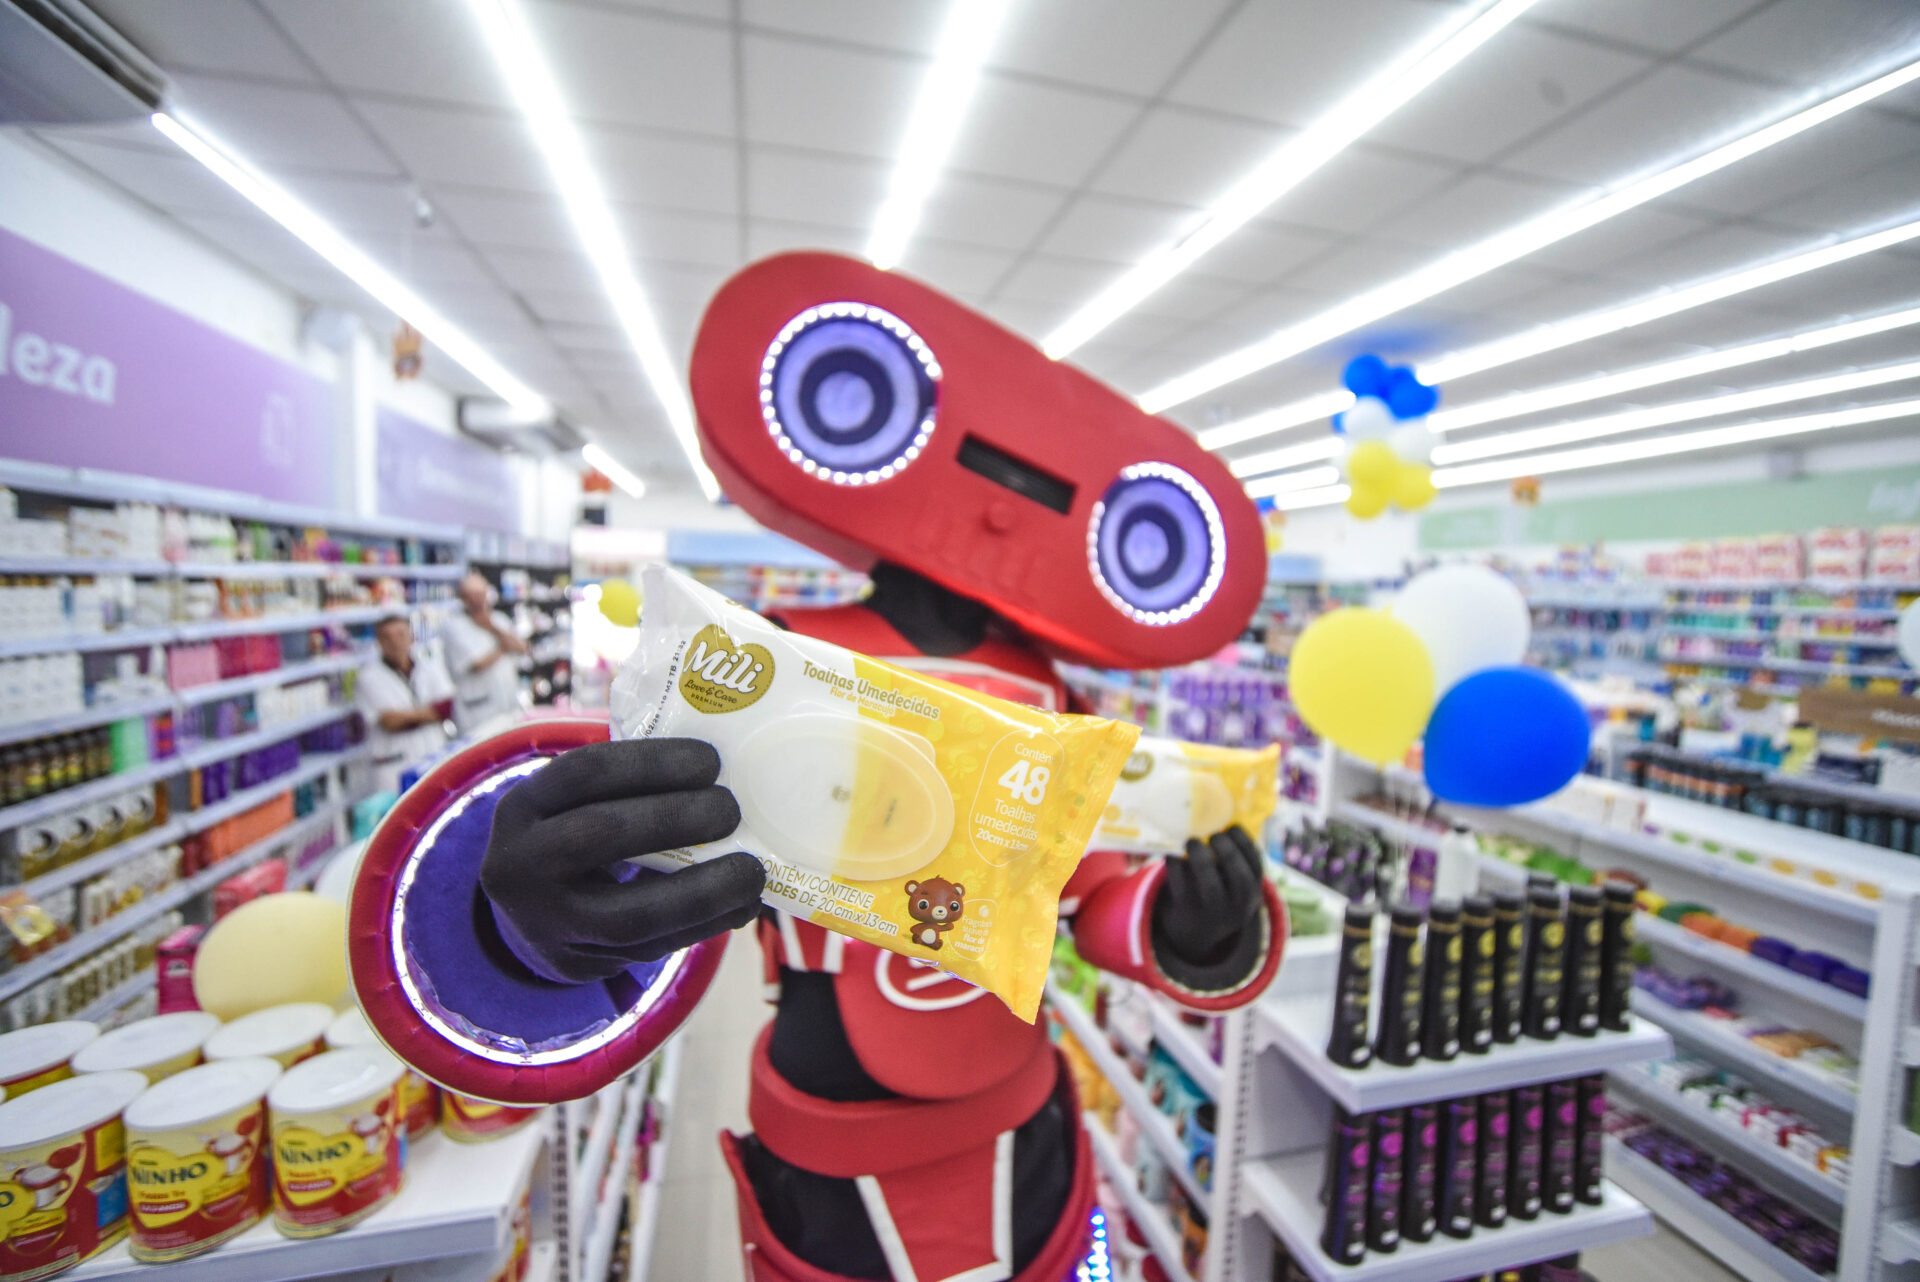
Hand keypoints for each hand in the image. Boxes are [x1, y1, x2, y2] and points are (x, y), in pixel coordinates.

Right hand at [481, 738, 765, 982]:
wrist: (529, 915)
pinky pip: (651, 949)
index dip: (652, 761)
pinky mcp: (577, 963)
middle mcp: (520, 863)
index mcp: (523, 806)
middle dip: (676, 819)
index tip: (710, 760)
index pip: (586, 771)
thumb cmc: (575, 835)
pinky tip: (742, 905)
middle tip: (731, 810)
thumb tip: (730, 769)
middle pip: (601, 834)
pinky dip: (705, 925)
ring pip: (631, 913)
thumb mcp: (575, 804)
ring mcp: (545, 922)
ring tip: (752, 871)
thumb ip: (628, 786)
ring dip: (704, 890)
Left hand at [1152, 825, 1265, 966]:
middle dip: (1228, 852)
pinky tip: (1173, 854)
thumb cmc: (1216, 892)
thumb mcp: (1231, 883)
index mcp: (1252, 892)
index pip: (1257, 866)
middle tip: (1214, 835)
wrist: (1195, 932)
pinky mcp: (1186, 912)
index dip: (1245, 843)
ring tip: (1192, 841)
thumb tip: (1219, 812)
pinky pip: (1181, 886)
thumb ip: (1231, 857)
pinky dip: (1175, 865)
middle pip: (1239, 878)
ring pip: (1210, 885)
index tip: (1232, 826)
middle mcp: (1237, 906)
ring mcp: (1212, 912)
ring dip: (1201, 858)